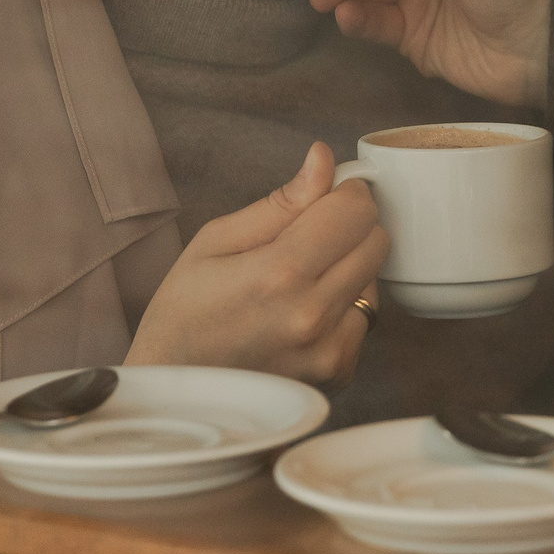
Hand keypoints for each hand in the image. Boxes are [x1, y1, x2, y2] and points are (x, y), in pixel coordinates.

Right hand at [127, 142, 384, 385]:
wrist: (176, 393)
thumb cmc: (184, 313)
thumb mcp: (214, 242)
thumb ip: (280, 202)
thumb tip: (324, 160)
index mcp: (279, 274)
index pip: (355, 211)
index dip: (345, 192)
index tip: (326, 195)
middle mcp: (313, 315)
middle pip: (377, 241)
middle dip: (351, 225)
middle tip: (312, 233)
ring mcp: (330, 350)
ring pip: (375, 279)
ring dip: (350, 267)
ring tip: (299, 280)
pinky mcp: (339, 373)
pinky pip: (365, 318)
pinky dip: (345, 306)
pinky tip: (303, 313)